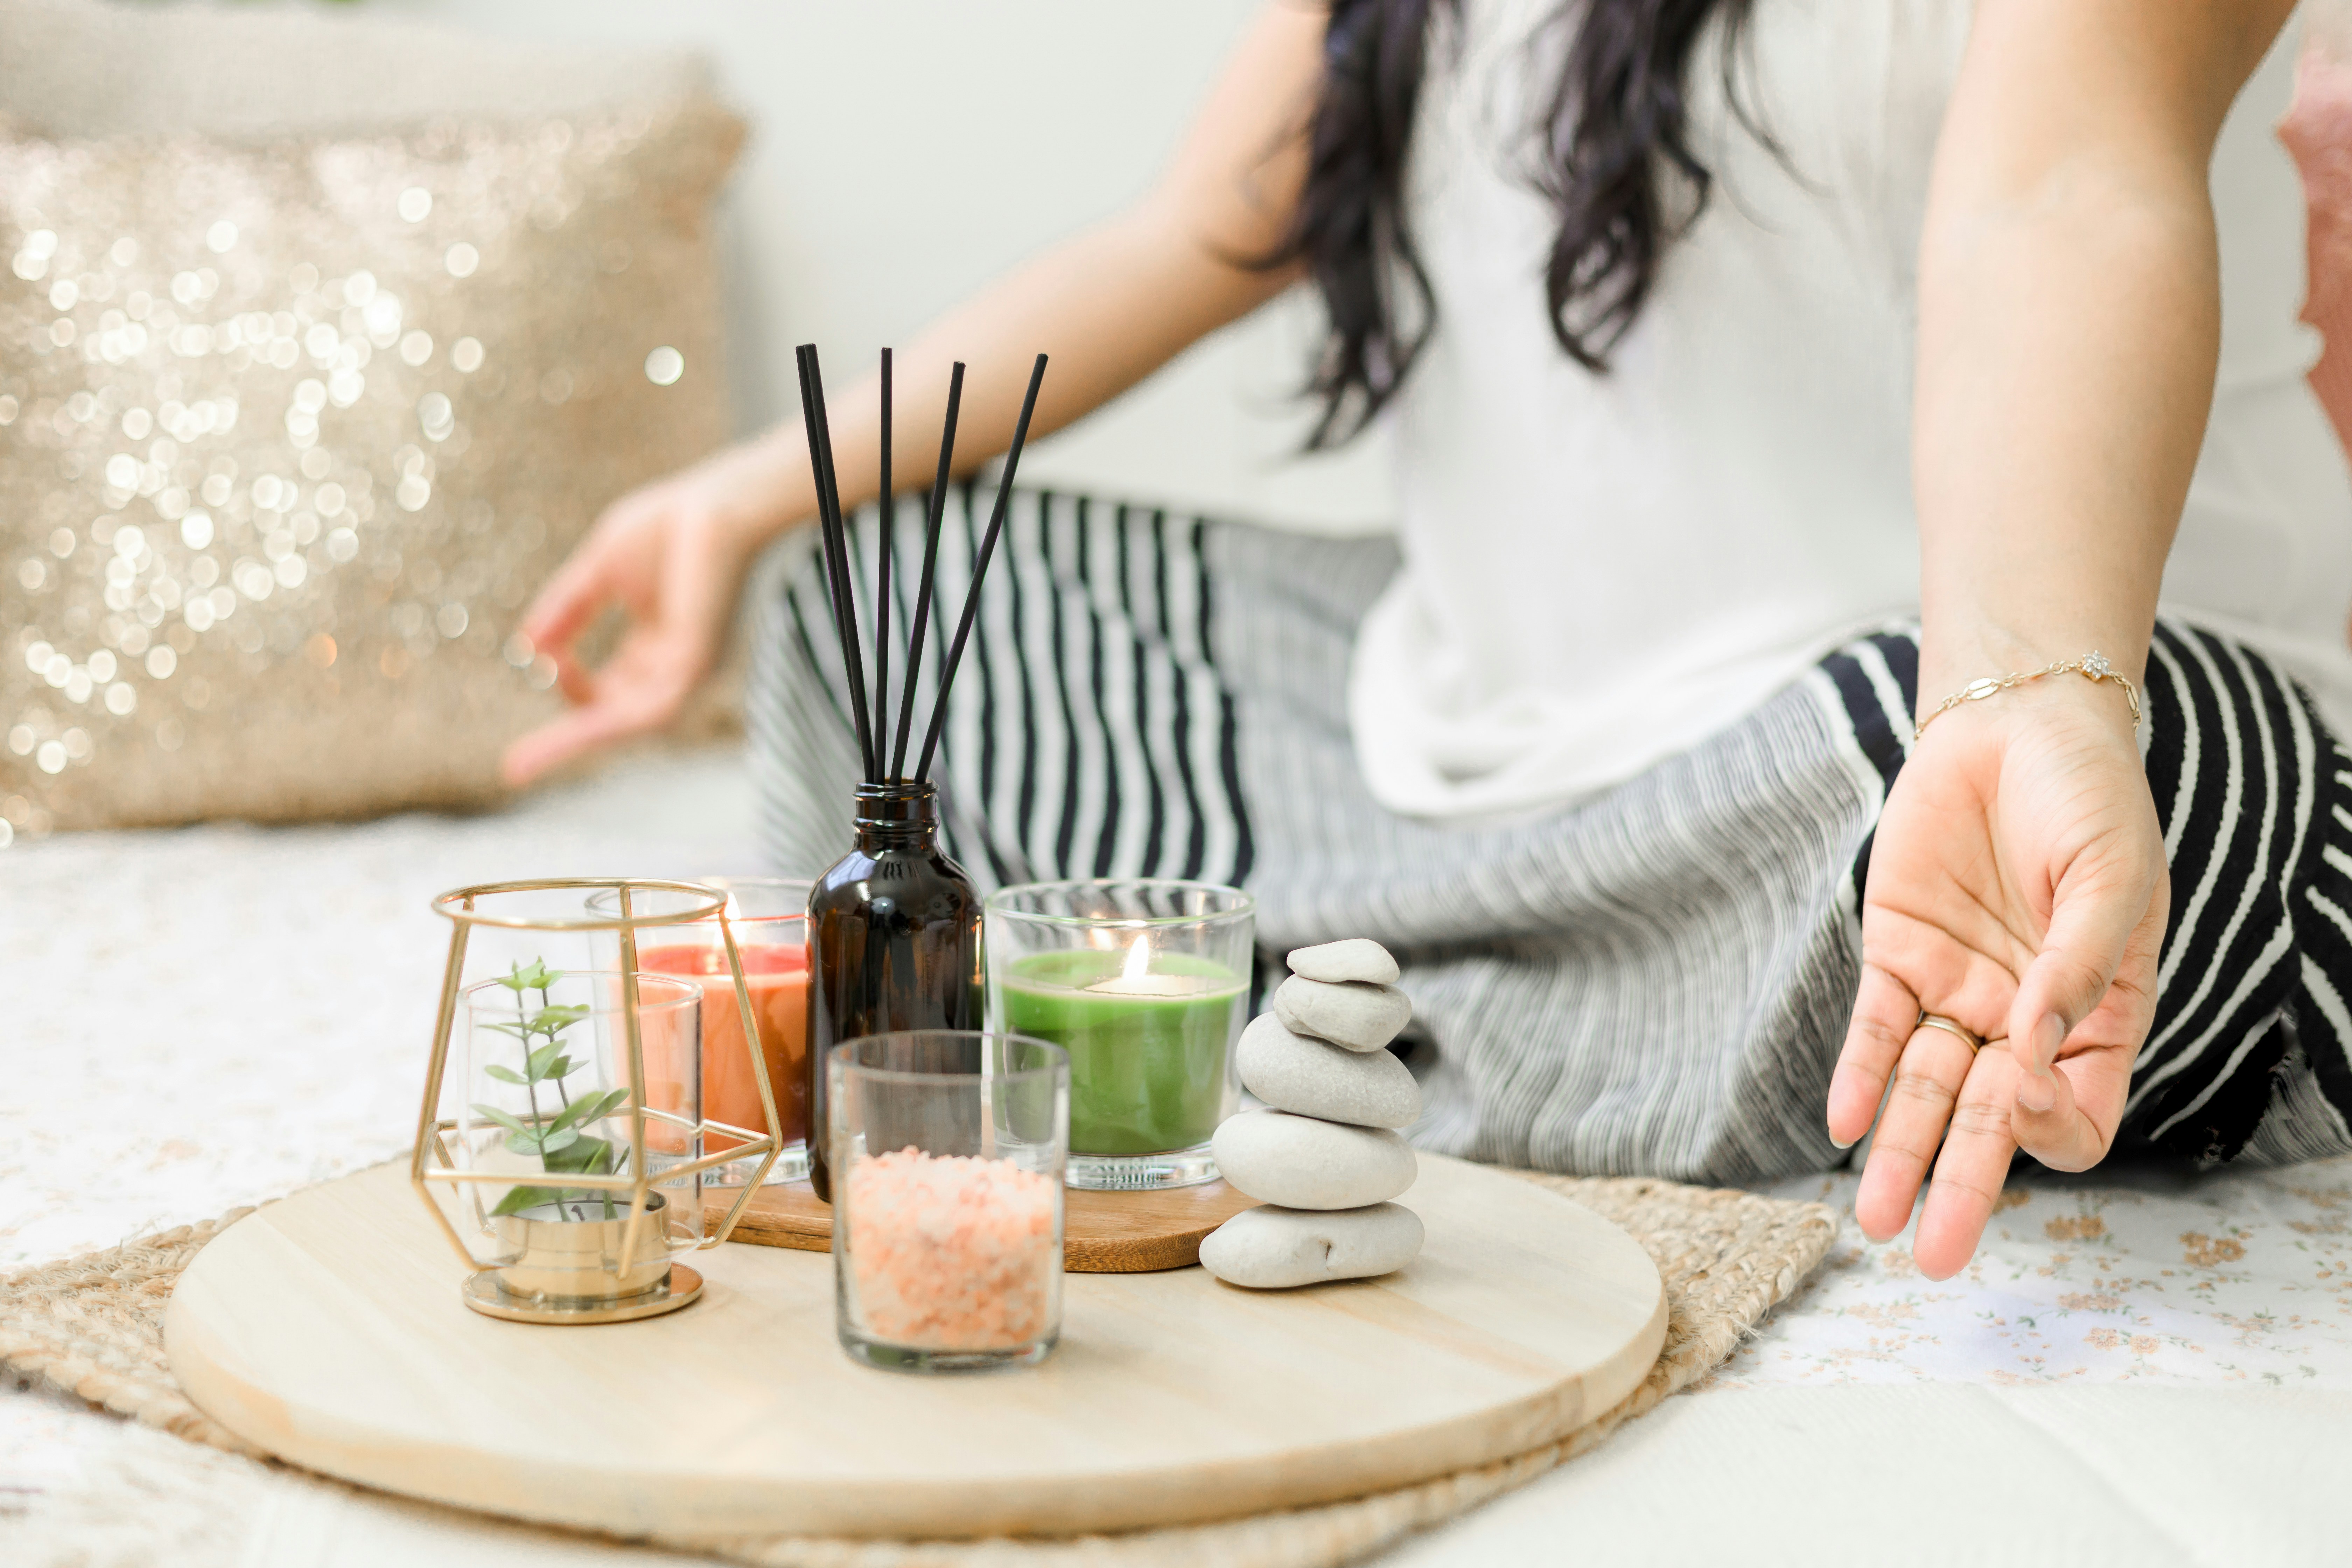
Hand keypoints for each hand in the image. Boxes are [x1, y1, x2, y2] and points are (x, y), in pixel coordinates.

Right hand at [501, 440, 802, 786]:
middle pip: (613, 718)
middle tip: (514, 770)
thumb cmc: (668, 526)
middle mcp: (671, 667)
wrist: (716, 502)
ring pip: (629, 723)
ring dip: (578, 742)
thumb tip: (528, 648)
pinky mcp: (698, 662)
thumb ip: (566, 609)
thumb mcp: (598, 572)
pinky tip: (577, 733)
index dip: (569, 689)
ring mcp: (687, 668)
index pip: (607, 692)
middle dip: (565, 741)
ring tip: (527, 765)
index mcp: (653, 648)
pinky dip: (613, 722)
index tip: (539, 662)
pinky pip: (654, 708)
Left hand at [1824, 672, 2167, 1277]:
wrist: (2020, 729)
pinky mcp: (1899, 953)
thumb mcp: (2112, 882)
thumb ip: (2075, 969)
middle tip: (1930, 1257)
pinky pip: (1875, 1029)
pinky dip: (1857, 1074)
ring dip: (1897, 1153)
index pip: (2074, 1114)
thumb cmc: (2088, 803)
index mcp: (2094, 1017)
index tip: (2026, 1098)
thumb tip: (2032, 1049)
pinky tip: (1842, 1123)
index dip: (2050, 1126)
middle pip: (1987, 1126)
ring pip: (1922, 1093)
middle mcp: (2021, 1021)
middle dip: (1959, 1188)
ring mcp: (1957, 991)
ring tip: (1872, 1219)